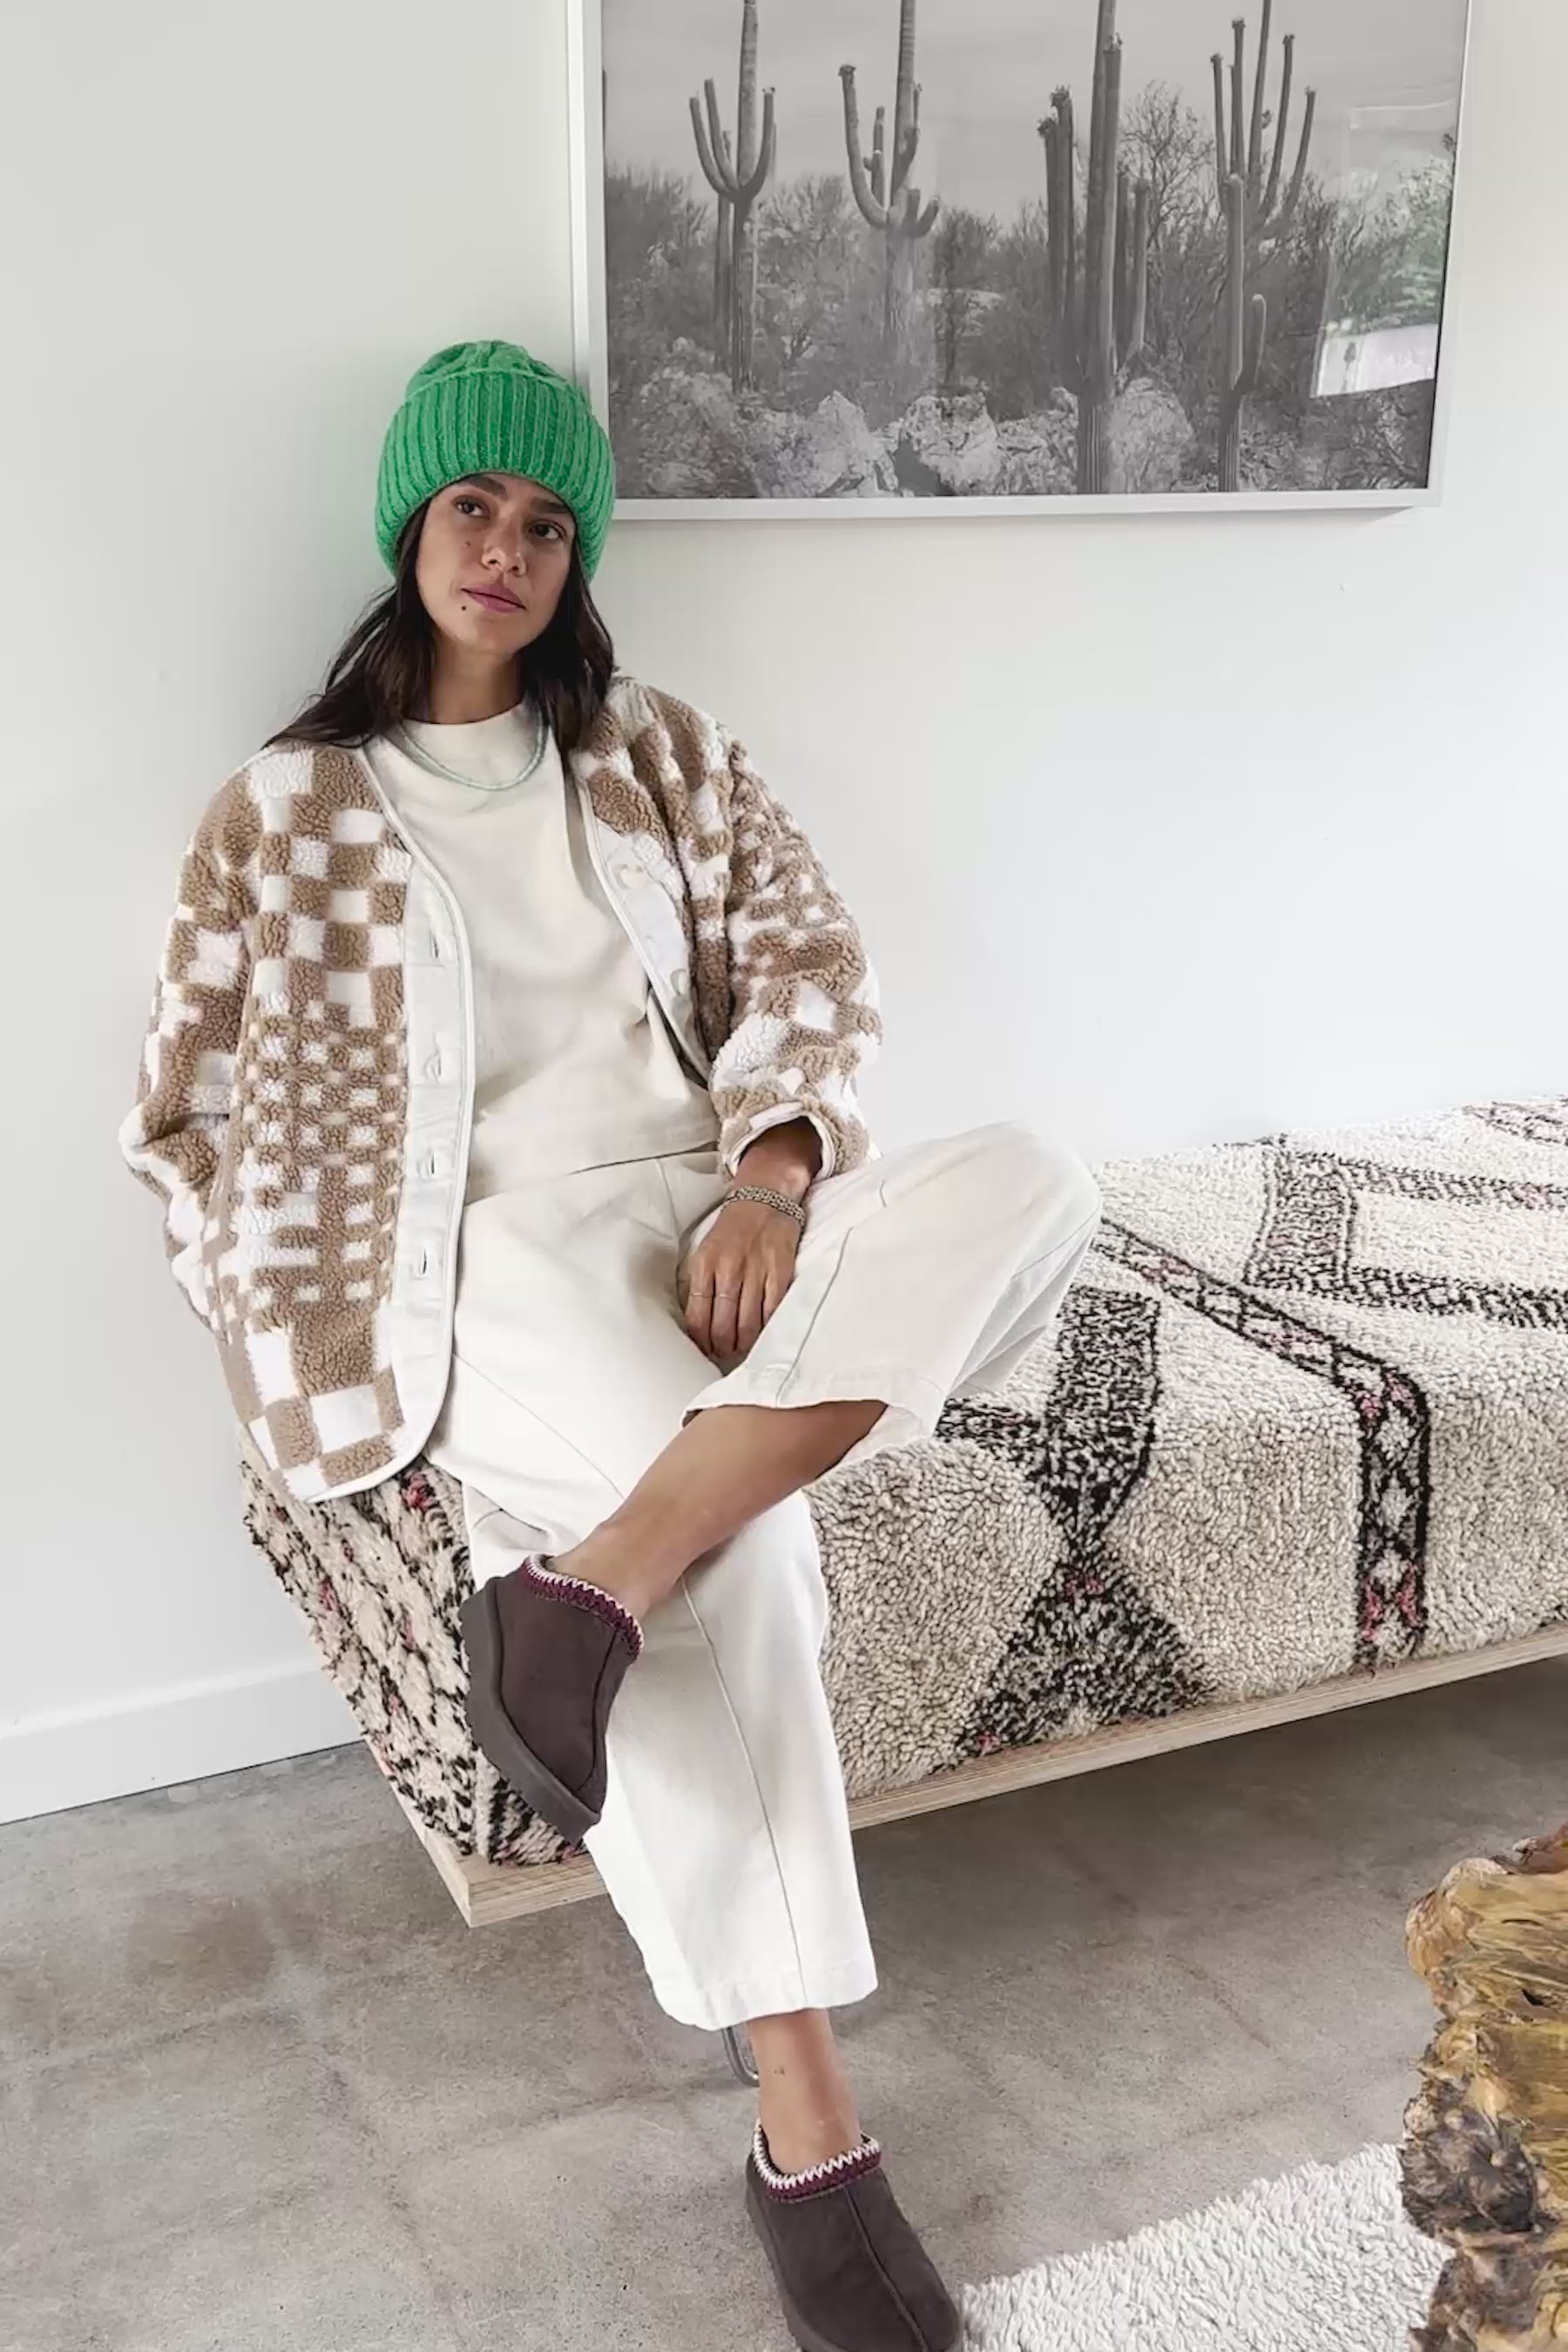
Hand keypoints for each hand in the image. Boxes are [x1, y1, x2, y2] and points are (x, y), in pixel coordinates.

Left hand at [683, 1196, 801, 1367]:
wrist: (764, 1197)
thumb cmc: (732, 1229)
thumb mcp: (705, 1252)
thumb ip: (701, 1285)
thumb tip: (699, 1325)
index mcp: (705, 1265)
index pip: (697, 1318)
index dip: (701, 1342)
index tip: (704, 1349)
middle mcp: (728, 1269)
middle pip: (722, 1326)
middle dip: (722, 1347)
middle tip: (724, 1353)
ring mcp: (756, 1271)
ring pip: (747, 1325)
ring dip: (743, 1344)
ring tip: (741, 1348)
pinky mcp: (780, 1271)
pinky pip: (772, 1311)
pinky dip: (766, 1328)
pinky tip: (762, 1334)